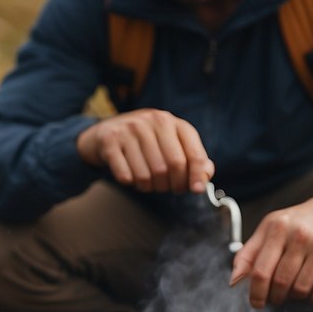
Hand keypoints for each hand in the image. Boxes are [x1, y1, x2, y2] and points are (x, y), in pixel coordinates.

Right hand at [76, 108, 214, 192]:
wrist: (106, 132)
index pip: (193, 154)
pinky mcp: (110, 141)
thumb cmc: (145, 143)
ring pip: (148, 175)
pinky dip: (131, 183)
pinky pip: (126, 176)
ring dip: (150, 187)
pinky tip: (130, 176)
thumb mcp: (171, 143)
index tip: (196, 190)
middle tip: (167, 188)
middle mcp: (152, 121)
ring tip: (148, 182)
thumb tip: (205, 176)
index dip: (197, 176)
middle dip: (172, 185)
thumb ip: (192, 158)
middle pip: (172, 166)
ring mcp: (129, 129)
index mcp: (171, 122)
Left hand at [229, 194, 312, 307]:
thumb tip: (234, 281)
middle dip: (275, 297)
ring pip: (300, 289)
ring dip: (293, 297)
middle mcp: (299, 236)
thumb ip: (248, 253)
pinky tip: (310, 291)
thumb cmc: (299, 222)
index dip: (255, 293)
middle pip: (280, 283)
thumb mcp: (270, 228)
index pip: (260, 270)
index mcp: (277, 228)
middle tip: (275, 297)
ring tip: (292, 291)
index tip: (256, 302)